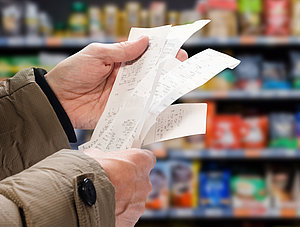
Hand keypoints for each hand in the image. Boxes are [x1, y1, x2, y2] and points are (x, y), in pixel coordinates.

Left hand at [45, 37, 187, 128]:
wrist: (58, 101)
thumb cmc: (72, 72)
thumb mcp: (96, 55)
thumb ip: (121, 51)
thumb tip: (145, 41)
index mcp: (119, 61)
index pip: (143, 55)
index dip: (159, 52)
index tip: (174, 49)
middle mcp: (124, 78)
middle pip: (149, 73)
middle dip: (165, 68)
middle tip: (180, 64)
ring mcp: (124, 95)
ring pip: (147, 91)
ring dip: (161, 87)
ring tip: (176, 82)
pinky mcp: (121, 111)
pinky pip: (139, 109)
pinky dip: (151, 107)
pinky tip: (163, 103)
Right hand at [83, 148, 155, 226]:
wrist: (83, 196)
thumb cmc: (92, 171)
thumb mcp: (96, 155)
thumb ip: (105, 157)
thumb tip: (97, 158)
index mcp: (141, 161)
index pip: (146, 158)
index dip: (135, 161)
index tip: (126, 163)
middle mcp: (145, 182)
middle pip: (140, 181)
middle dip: (127, 181)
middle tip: (112, 181)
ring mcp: (139, 202)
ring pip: (133, 199)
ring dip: (122, 198)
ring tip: (105, 196)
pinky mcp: (131, 219)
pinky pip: (126, 214)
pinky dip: (118, 213)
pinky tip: (105, 208)